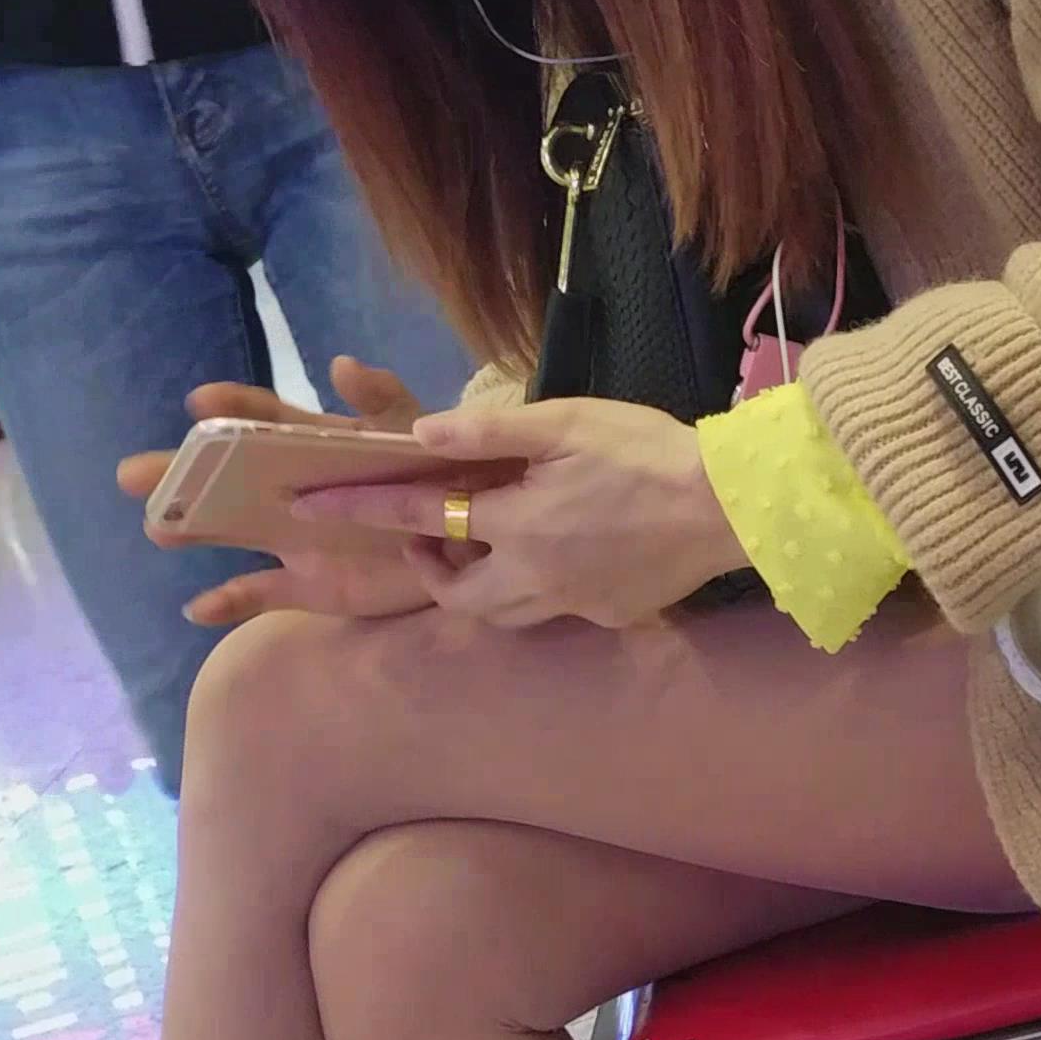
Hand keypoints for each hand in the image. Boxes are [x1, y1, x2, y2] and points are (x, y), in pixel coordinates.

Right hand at [116, 357, 436, 629]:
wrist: (469, 540)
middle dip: (180, 473)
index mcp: (314, 446)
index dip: (231, 410)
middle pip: (225, 478)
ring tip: (157, 525)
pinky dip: (227, 602)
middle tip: (133, 474)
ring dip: (193, 528)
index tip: (199, 404)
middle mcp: (291, 490)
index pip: (263, 421)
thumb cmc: (439, 475)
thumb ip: (383, 398)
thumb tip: (340, 365)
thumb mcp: (416, 429)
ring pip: (231, 531)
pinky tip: (196, 608)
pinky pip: (260, 594)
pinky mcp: (310, 585)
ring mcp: (294, 539)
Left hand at [295, 395, 741, 628]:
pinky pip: (557, 613)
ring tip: (486, 550)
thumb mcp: (567, 421)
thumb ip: (490, 430)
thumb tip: (422, 434)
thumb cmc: (651, 450)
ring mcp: (575, 605)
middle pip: (456, 595)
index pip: (418, 513)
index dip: (359, 506)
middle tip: (431, 535)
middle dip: (430, 571)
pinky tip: (564, 559)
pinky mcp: (611, 618)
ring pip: (502, 614)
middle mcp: (536, 575)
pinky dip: (541, 591)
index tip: (306, 504)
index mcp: (517, 522)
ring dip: (478, 589)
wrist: (734, 506)